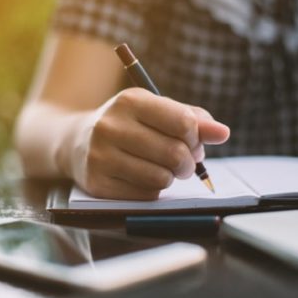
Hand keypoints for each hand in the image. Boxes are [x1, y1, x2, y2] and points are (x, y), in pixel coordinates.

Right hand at [65, 88, 229, 199]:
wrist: (75, 141)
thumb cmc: (126, 124)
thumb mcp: (154, 111)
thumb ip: (191, 119)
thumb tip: (223, 133)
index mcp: (130, 101)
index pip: (183, 123)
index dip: (197, 137)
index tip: (193, 142)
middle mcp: (111, 126)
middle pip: (174, 154)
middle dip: (188, 163)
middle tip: (183, 163)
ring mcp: (101, 156)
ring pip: (161, 178)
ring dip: (170, 178)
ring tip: (162, 169)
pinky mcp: (97, 183)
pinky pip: (145, 196)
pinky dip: (153, 190)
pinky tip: (142, 179)